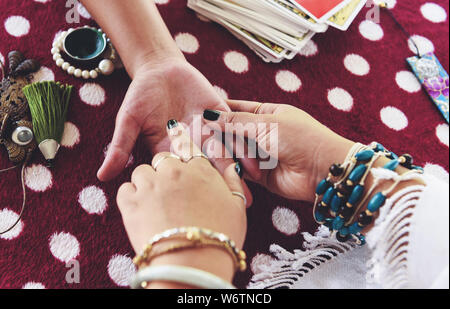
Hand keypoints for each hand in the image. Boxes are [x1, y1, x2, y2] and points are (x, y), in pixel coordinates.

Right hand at [98, 59, 255, 204]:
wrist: (159, 70)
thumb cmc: (140, 97)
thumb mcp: (128, 122)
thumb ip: (121, 147)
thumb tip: (101, 177)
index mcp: (173, 154)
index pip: (185, 178)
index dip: (196, 194)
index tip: (208, 212)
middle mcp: (194, 147)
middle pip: (210, 171)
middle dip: (224, 187)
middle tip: (240, 207)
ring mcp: (209, 131)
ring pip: (226, 152)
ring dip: (239, 168)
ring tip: (253, 186)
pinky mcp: (221, 114)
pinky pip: (235, 128)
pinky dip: (243, 141)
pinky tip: (254, 154)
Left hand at [117, 122, 246, 282]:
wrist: (192, 263)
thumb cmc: (219, 237)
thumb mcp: (237, 208)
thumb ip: (234, 183)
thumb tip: (232, 167)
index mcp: (200, 170)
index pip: (189, 150)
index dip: (185, 157)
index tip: (182, 164)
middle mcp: (174, 171)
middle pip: (163, 159)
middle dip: (165, 171)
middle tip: (170, 193)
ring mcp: (150, 185)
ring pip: (141, 171)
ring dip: (146, 183)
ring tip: (153, 204)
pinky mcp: (130, 202)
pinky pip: (124, 188)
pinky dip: (130, 197)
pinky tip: (139, 210)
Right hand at [203, 100, 354, 201]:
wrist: (322, 170)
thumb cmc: (299, 139)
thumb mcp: (265, 124)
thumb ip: (236, 122)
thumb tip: (210, 116)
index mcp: (268, 113)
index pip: (238, 109)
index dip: (220, 111)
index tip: (200, 112)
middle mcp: (263, 132)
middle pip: (234, 131)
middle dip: (219, 134)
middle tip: (196, 134)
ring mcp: (262, 154)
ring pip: (235, 151)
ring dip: (224, 151)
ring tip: (203, 150)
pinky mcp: (260, 175)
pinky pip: (240, 169)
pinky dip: (231, 168)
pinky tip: (215, 165)